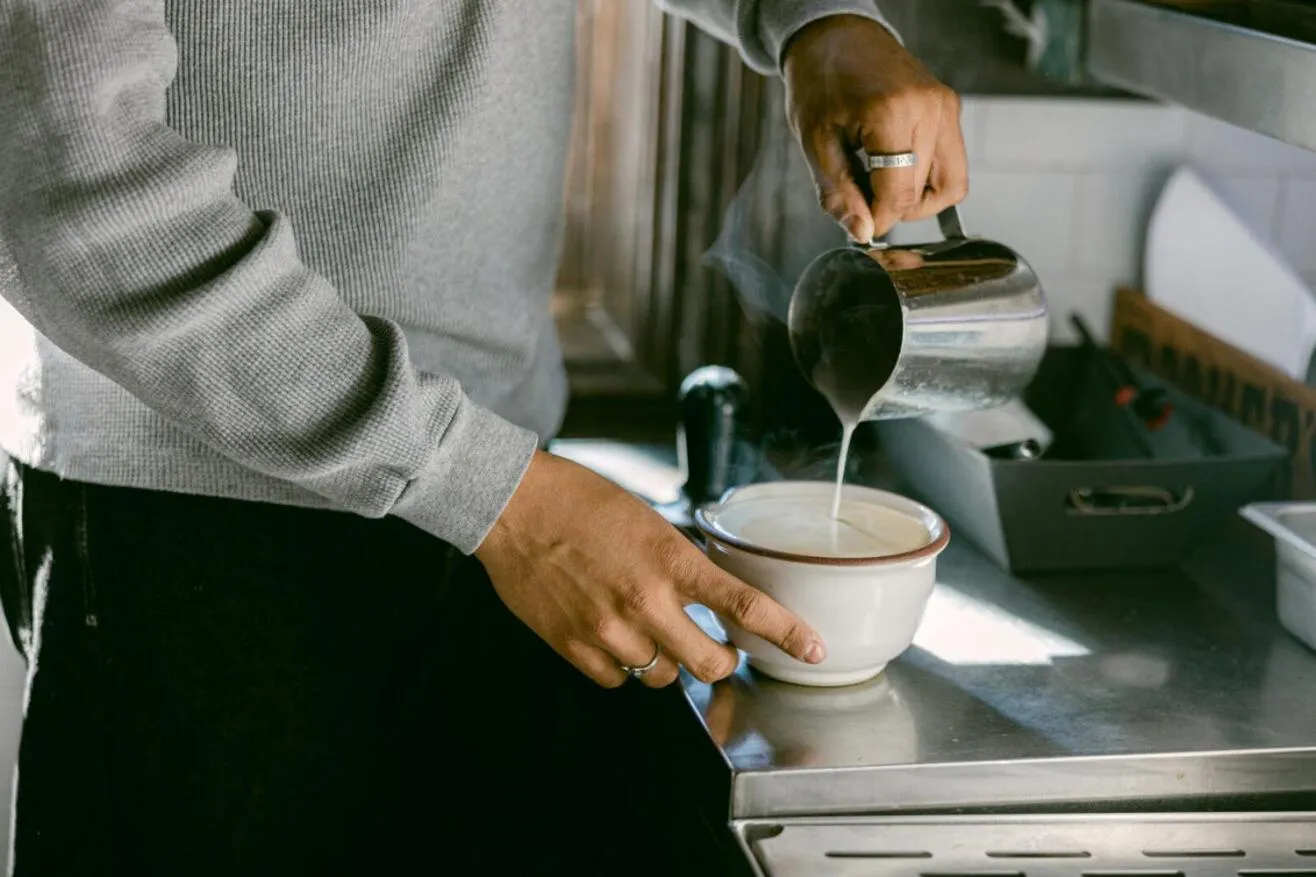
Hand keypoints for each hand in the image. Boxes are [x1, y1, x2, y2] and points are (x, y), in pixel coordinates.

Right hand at [474, 451, 825, 687]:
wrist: (514, 506)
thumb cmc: (580, 501)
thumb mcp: (649, 519)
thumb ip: (680, 562)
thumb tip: (707, 594)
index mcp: (670, 559)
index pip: (744, 606)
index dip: (786, 634)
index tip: (813, 649)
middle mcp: (645, 600)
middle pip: (709, 663)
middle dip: (722, 662)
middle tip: (718, 650)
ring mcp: (608, 629)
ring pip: (663, 677)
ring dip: (668, 660)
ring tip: (649, 629)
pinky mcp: (574, 646)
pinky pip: (618, 680)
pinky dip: (624, 666)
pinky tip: (614, 636)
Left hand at [784, 15, 967, 242]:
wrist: (837, 37)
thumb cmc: (820, 82)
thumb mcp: (815, 142)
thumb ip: (839, 192)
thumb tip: (863, 232)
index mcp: (891, 114)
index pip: (899, 194)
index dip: (879, 220)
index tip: (861, 224)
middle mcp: (929, 109)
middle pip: (926, 193)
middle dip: (893, 208)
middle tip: (862, 197)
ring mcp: (946, 106)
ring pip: (952, 184)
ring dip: (918, 199)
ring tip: (881, 184)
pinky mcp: (950, 107)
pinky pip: (952, 163)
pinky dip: (927, 178)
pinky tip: (895, 169)